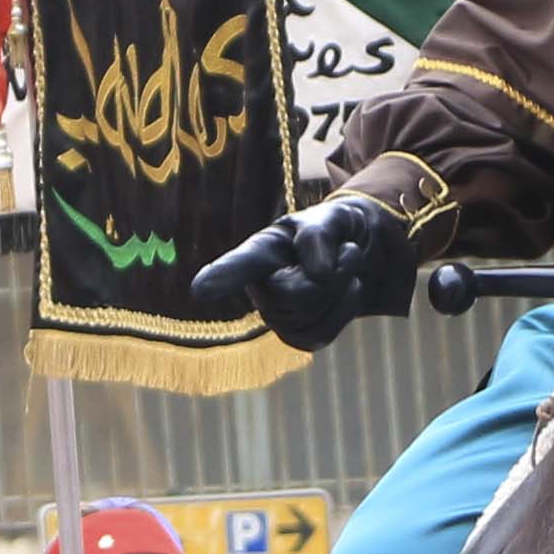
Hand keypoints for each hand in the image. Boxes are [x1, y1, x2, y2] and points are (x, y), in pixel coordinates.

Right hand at [188, 191, 416, 348]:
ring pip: (310, 317)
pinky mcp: (296, 336)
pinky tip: (346, 290)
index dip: (222, 276)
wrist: (354, 253)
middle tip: (347, 251)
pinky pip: (320, 336)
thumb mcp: (335, 217)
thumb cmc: (336, 231)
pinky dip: (345, 310)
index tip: (200, 289)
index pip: (241, 265)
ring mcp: (274, 315)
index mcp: (261, 249)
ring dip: (341, 290)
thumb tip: (318, 272)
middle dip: (332, 275)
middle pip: (294, 295)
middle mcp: (258, 285)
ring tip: (344, 267)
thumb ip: (321, 234)